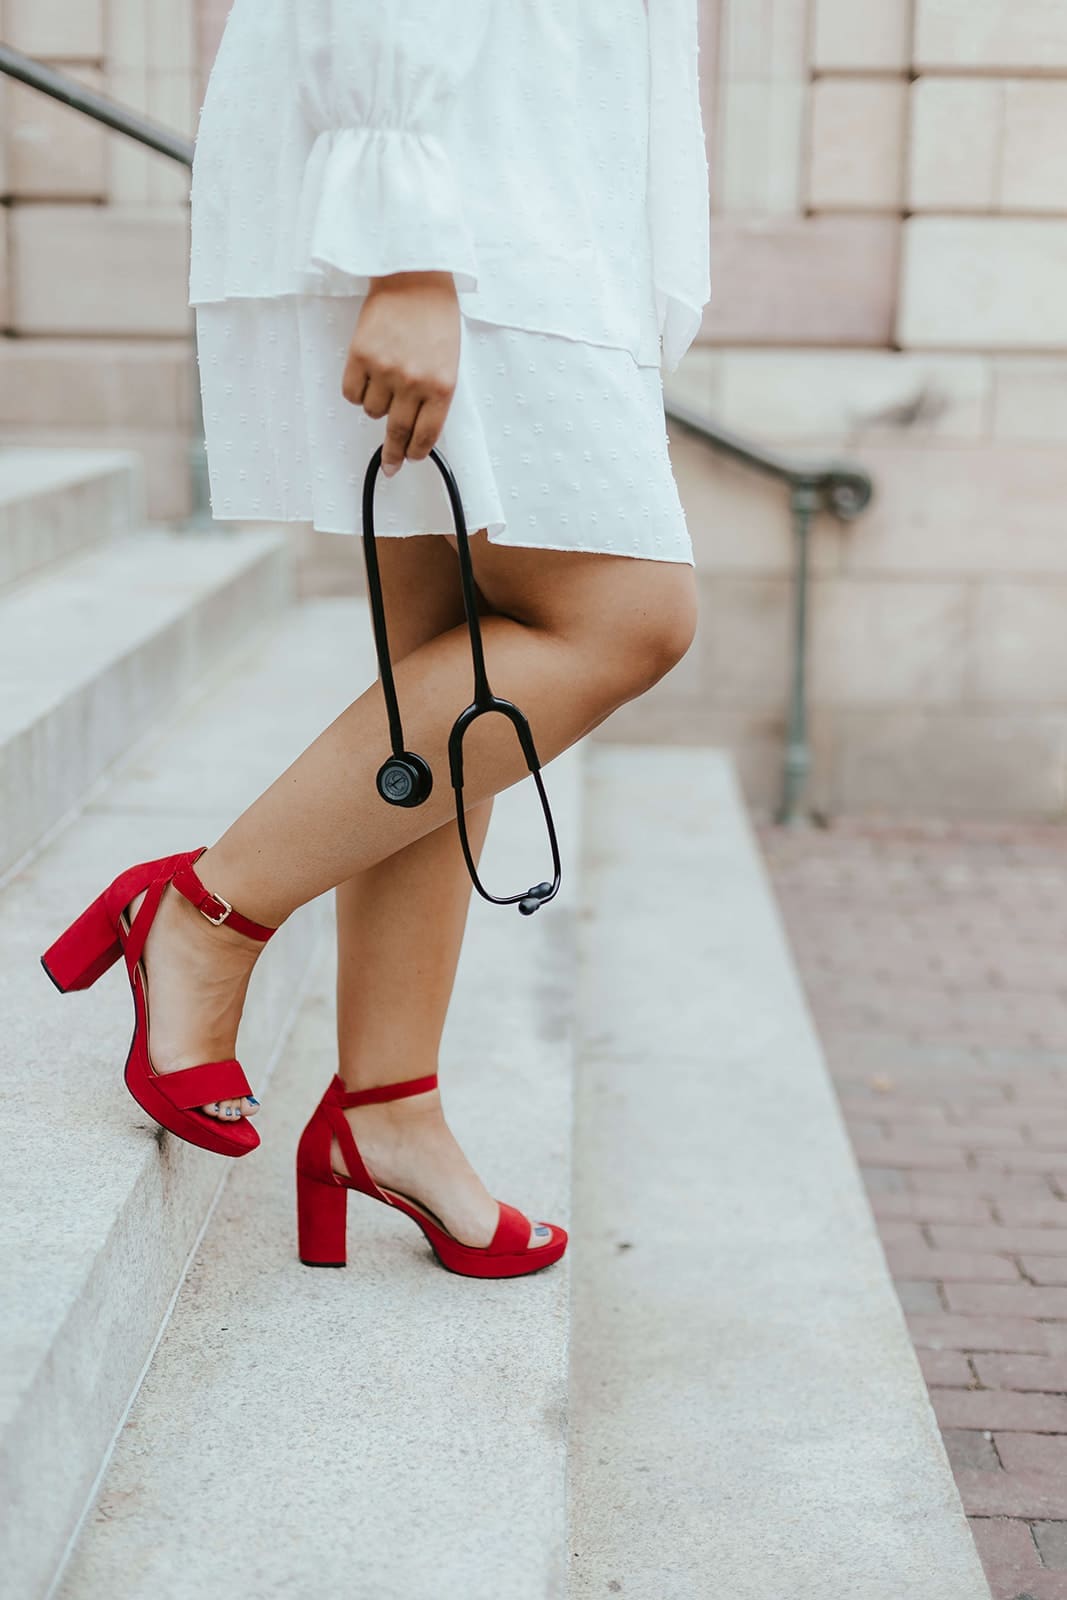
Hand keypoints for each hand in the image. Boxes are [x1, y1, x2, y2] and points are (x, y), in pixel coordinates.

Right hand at [342, 271, 460, 476]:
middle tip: (390, 465)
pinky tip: (366, 375)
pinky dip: (357, 391)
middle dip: (393, 454)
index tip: (409, 460)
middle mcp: (413, 382)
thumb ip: (434, 396)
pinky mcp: (360, 356)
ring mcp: (385, 370)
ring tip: (385, 378)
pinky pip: (352, 394)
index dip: (415, 452)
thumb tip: (414, 429)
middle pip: (397, 432)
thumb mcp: (448, 361)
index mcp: (441, 386)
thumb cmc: (435, 317)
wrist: (414, 276)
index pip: (426, 435)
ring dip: (377, 403)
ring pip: (372, 411)